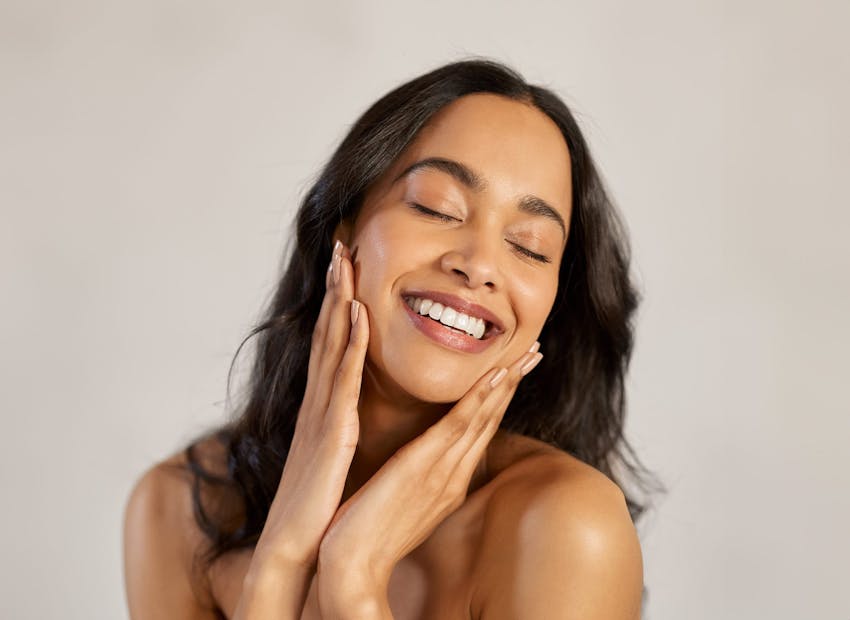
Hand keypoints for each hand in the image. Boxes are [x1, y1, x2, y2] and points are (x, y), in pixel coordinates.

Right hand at [248, 240, 368, 574]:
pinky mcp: (332, 428)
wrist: (295, 543)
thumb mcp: (329, 452)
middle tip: (342, 244)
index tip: (346, 268)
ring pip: (332, 343)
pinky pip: (343, 377)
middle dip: (335, 285)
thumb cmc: (316, 502)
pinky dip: (351, 341)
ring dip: (340, 298)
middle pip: (327, 331)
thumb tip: (347, 409)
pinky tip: (359, 311)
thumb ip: (336, 425)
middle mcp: (319, 399)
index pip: (331, 343)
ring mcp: (323, 410)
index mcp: (323, 405)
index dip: (338, 303)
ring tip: (346, 259)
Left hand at [315, 342, 542, 600]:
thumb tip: (420, 459)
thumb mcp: (402, 501)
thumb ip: (418, 479)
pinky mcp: (424, 466)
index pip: (480, 431)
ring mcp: (443, 471)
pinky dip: (479, 399)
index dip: (500, 399)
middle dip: (514, 384)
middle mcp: (454, 475)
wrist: (354, 563)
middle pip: (491, 421)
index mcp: (449, 481)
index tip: (514, 370)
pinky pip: (458, 426)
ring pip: (482, 418)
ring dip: (506, 383)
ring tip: (526, 355)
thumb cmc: (371, 532)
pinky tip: (496, 376)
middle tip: (535, 352)